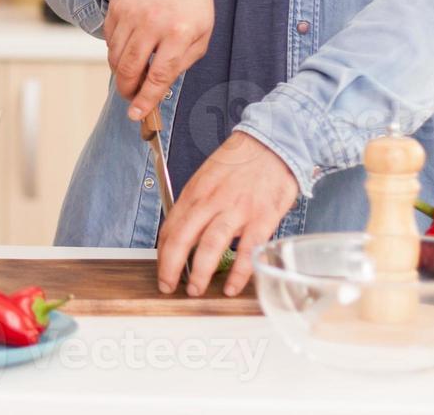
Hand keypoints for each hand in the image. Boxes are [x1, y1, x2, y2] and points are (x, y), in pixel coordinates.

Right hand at [102, 0, 212, 120]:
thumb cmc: (192, 5)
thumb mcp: (200, 36)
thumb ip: (180, 64)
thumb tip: (156, 89)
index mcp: (179, 32)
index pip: (158, 76)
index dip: (146, 99)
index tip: (137, 114)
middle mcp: (152, 22)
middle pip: (130, 69)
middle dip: (127, 90)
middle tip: (131, 98)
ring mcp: (131, 13)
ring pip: (115, 57)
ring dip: (121, 72)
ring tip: (133, 72)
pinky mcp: (116, 7)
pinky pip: (109, 40)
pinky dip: (116, 51)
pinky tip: (130, 47)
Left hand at [156, 131, 299, 296]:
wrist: (272, 143)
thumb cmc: (240, 163)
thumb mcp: (207, 177)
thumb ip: (196, 205)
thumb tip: (184, 233)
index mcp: (195, 192)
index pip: (170, 227)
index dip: (162, 253)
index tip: (162, 270)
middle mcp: (212, 201)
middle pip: (183, 238)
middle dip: (171, 267)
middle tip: (168, 287)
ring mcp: (237, 210)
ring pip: (211, 246)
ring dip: (200, 273)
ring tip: (196, 291)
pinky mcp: (262, 217)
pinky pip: (247, 251)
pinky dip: (239, 272)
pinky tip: (232, 287)